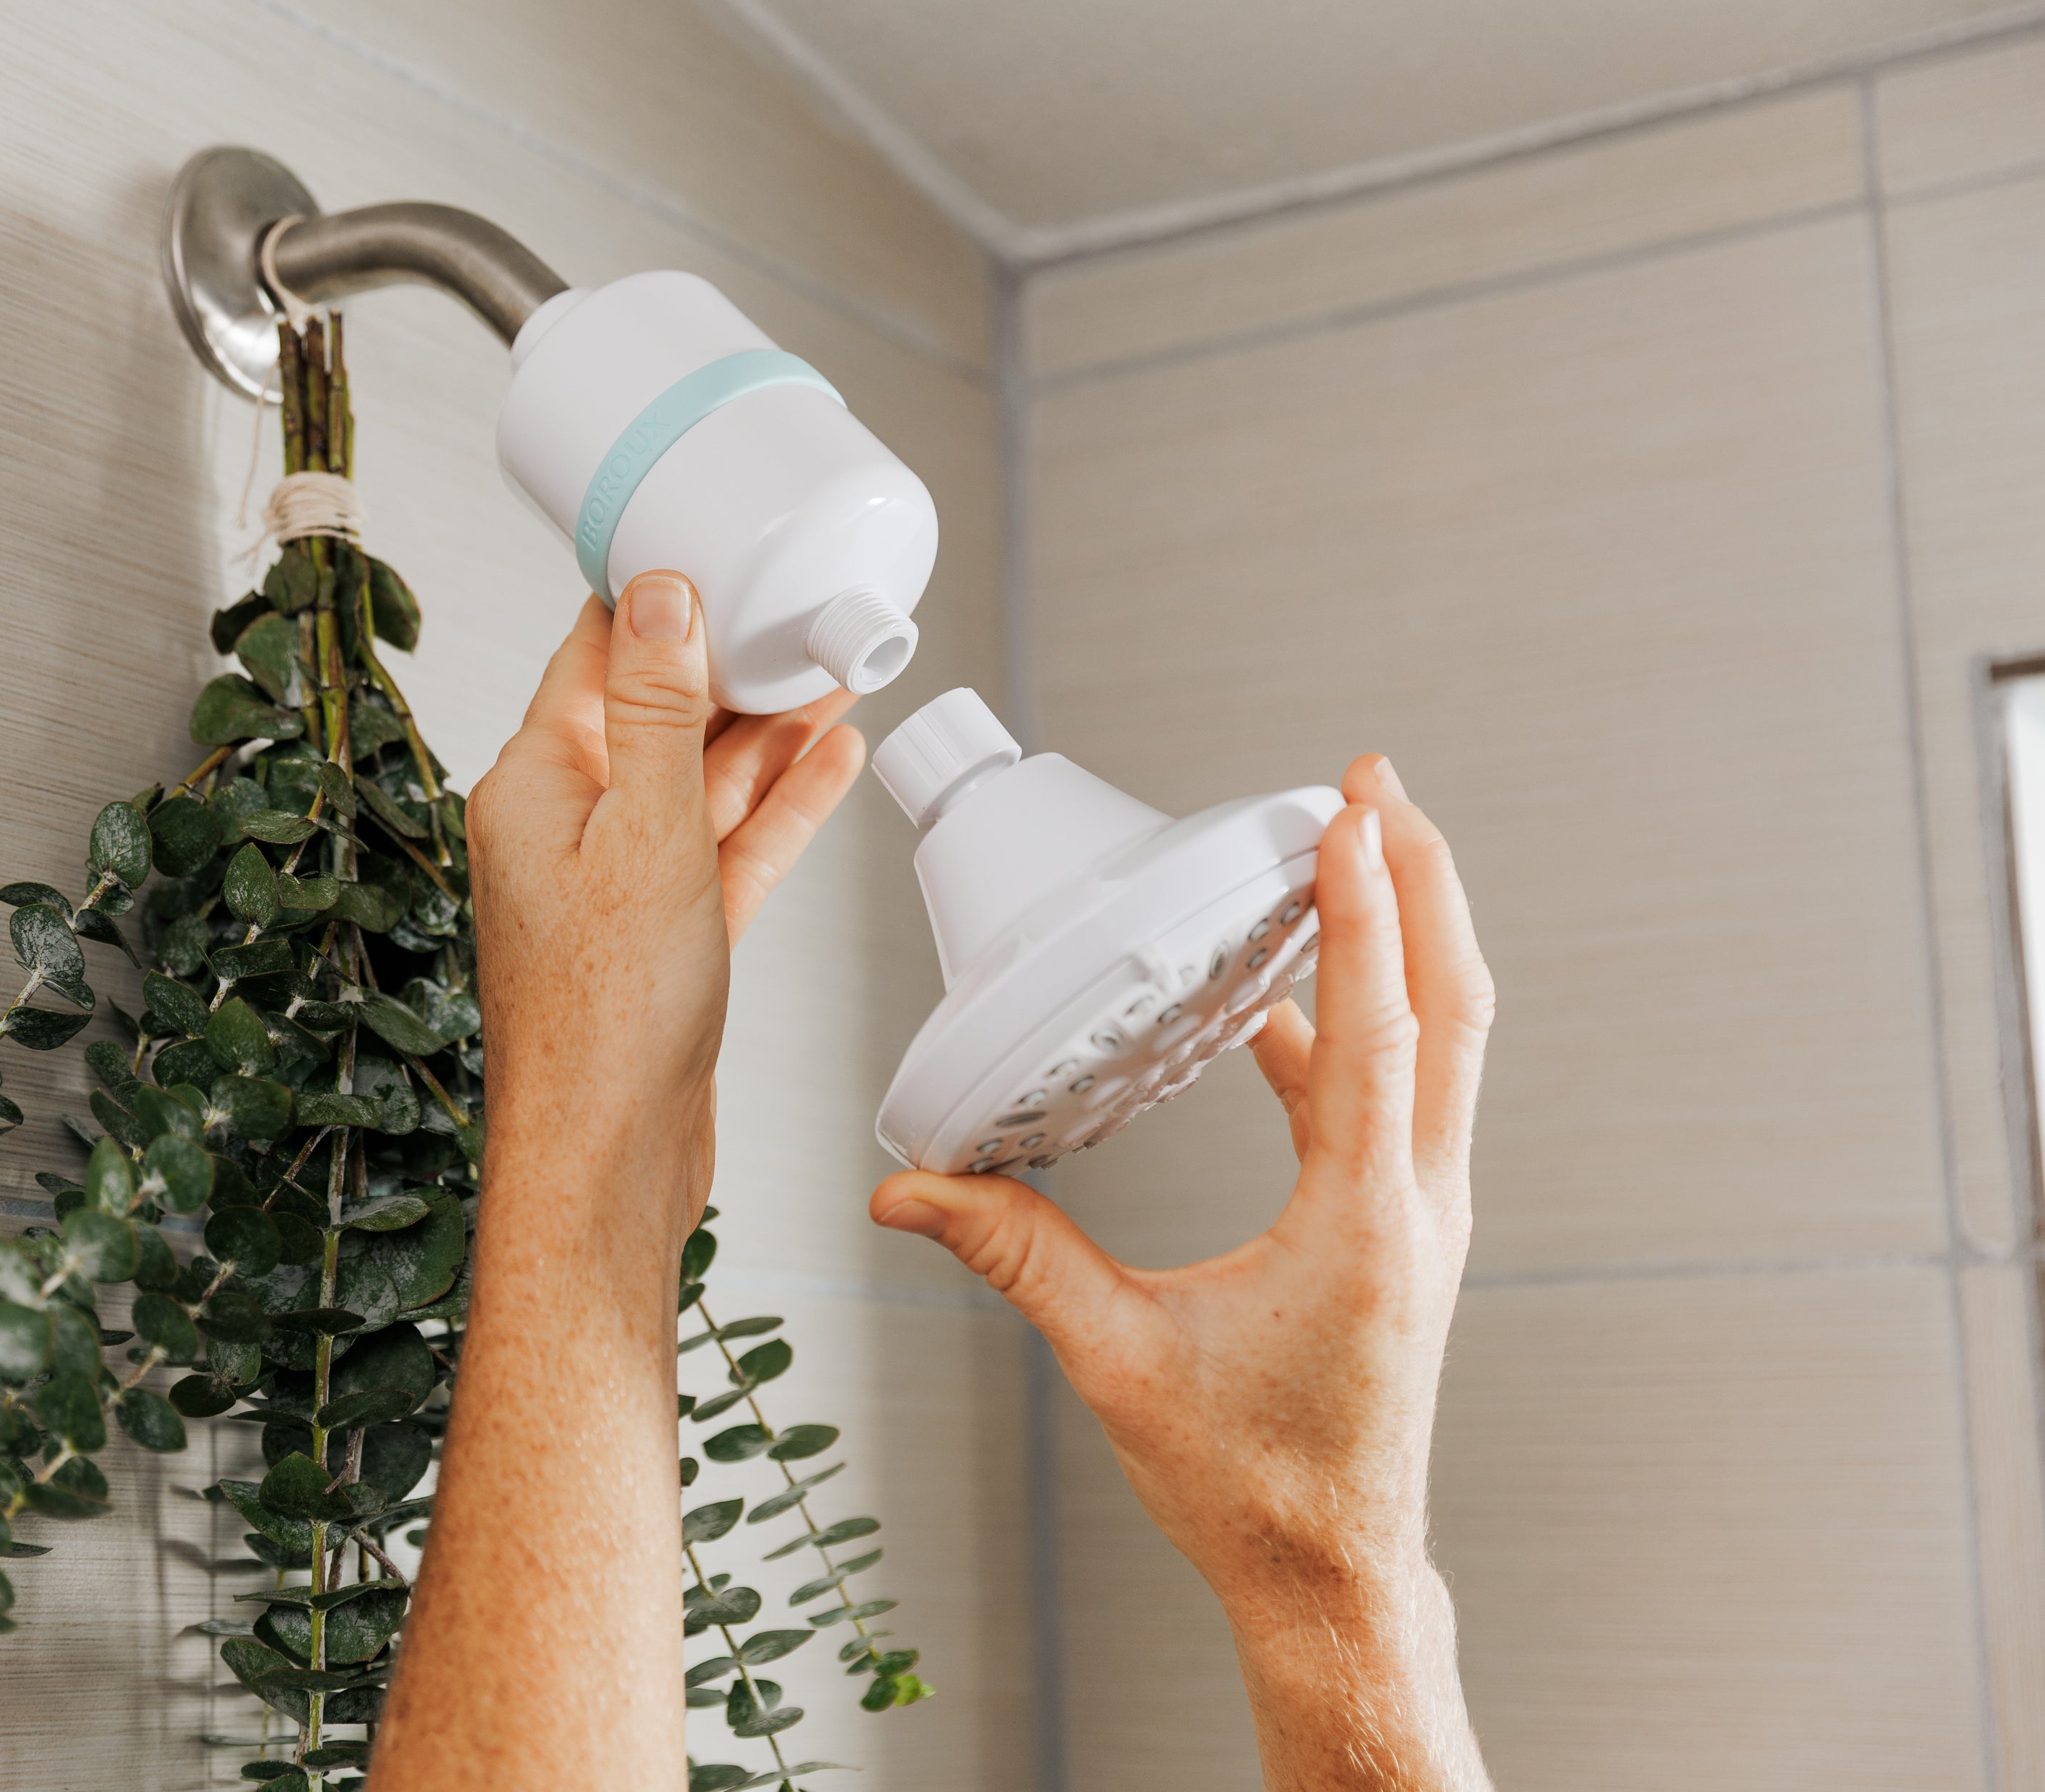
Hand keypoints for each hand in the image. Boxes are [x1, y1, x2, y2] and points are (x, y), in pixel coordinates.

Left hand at [372, 577, 865, 1791]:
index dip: (662, 589)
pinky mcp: (665, 936)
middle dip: (734, 655)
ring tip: (839, 664)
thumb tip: (660, 592)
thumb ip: (659, 711)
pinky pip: (727, 847)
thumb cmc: (605, 1023)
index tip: (717, 535)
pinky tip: (831, 761)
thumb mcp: (646, 833)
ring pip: (702, 778)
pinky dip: (777, 806)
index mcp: (536, 783)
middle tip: (807, 601)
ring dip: (769, 727)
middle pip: (658, 707)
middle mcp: (565, 825)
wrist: (612, 1166)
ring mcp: (616, 883)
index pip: (599, 649)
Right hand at [869, 754, 1495, 1790]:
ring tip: (1349, 850)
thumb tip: (910, 1188)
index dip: (1361, 914)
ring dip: (1400, 936)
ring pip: (1438, 1039)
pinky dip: (1354, 1018)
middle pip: (1450, 1004)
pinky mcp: (1399, 1225)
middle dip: (1417, 880)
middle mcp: (1417, 1203)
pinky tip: (1284, 1001)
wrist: (1331, 1576)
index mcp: (1364, 1224)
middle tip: (1375, 784)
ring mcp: (1420, 1212)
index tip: (1349, 816)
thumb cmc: (1251, 1487)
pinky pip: (1393, 1089)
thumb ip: (1017, 1255)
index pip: (1376, 1034)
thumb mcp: (1118, 1360)